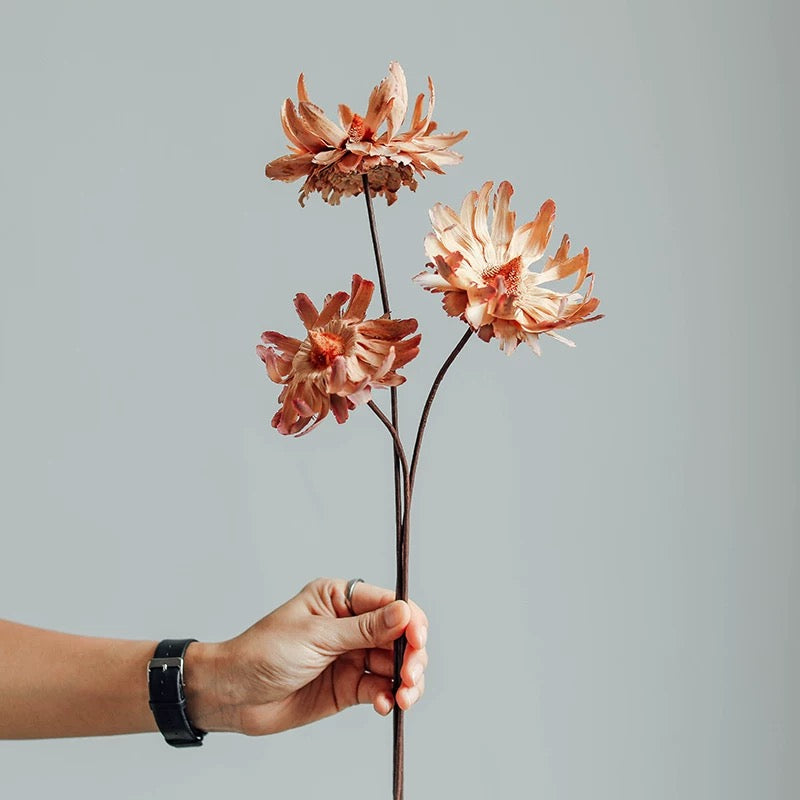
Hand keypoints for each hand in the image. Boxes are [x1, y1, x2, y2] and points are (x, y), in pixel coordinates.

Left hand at [186, 577, 428, 735]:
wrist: (233, 696)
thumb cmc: (264, 653)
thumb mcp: (317, 636)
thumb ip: (364, 629)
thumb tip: (404, 613)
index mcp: (339, 598)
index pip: (389, 603)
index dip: (409, 621)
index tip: (417, 640)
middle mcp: (349, 625)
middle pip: (399, 635)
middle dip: (411, 655)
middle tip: (411, 676)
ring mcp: (350, 656)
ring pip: (394, 665)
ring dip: (405, 681)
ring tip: (403, 697)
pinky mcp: (348, 687)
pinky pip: (380, 689)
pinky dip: (388, 697)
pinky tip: (384, 705)